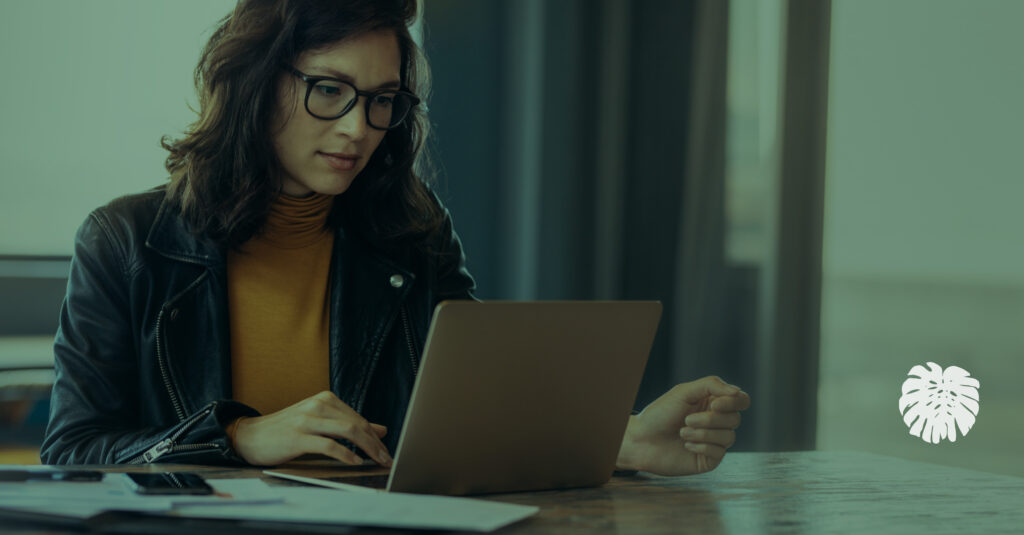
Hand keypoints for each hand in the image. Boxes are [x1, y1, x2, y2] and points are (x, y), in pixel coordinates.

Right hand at [231, 391, 391, 466]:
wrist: (250, 435)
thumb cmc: (286, 430)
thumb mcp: (320, 422)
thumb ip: (348, 424)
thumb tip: (381, 430)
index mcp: (325, 399)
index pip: (359, 418)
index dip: (376, 436)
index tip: (386, 451)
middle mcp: (318, 405)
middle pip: (357, 424)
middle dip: (376, 444)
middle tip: (387, 459)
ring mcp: (307, 420)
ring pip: (347, 431)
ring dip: (367, 448)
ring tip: (376, 461)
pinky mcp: (297, 437)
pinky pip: (328, 445)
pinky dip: (345, 454)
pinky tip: (355, 462)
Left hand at [617, 376, 749, 475]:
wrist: (641, 440)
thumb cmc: (660, 414)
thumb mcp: (684, 392)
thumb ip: (711, 385)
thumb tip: (737, 392)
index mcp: (713, 403)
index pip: (741, 400)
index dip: (733, 402)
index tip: (714, 404)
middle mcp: (717, 422)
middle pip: (735, 419)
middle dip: (710, 419)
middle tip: (686, 420)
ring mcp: (714, 441)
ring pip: (728, 436)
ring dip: (703, 433)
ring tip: (682, 432)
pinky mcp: (709, 459)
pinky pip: (719, 452)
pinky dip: (701, 446)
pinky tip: (686, 445)